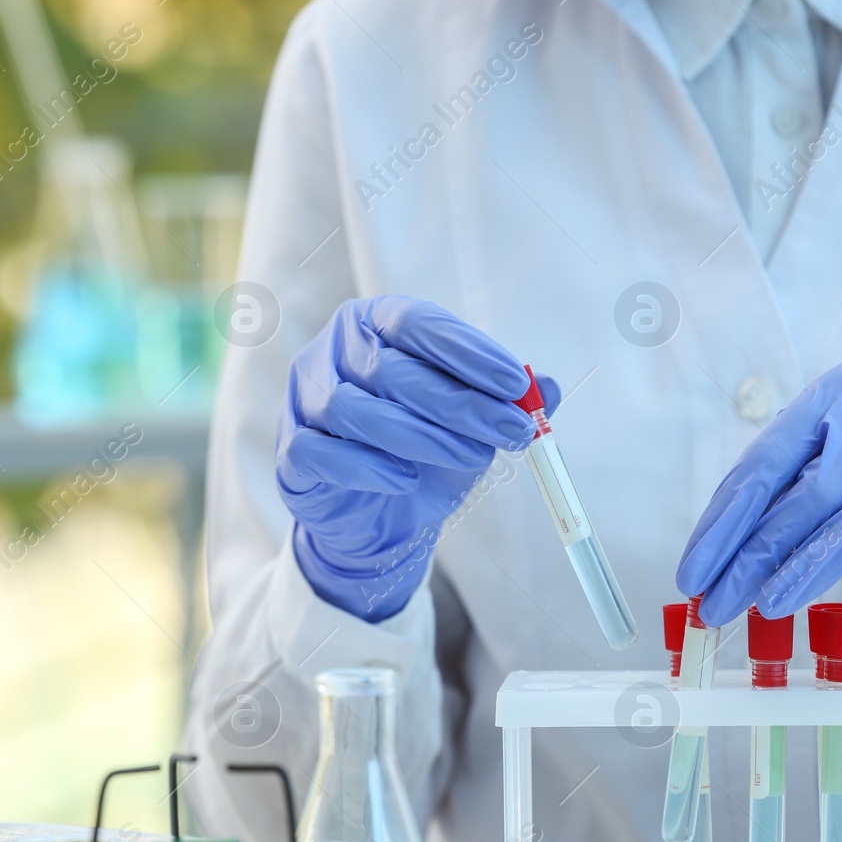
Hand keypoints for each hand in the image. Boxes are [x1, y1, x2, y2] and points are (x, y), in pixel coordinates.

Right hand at [279, 296, 558, 619]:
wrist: (378, 518)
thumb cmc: (423, 452)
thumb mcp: (470, 424)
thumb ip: (504, 402)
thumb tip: (547, 388)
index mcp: (374, 324)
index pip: (416, 323)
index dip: (467, 351)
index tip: (515, 383)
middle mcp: (332, 352)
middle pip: (391, 369)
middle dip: (459, 402)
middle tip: (511, 430)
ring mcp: (305, 401)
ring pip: (355, 409)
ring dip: (422, 436)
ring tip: (473, 458)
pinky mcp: (293, 453)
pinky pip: (323, 453)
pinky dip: (368, 467)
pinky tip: (406, 480)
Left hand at [676, 359, 841, 626]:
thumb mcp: (836, 451)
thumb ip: (787, 492)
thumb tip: (720, 562)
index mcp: (833, 396)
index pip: (765, 465)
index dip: (723, 524)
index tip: (692, 573)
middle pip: (810, 494)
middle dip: (754, 557)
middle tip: (717, 605)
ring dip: (814, 565)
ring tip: (770, 606)